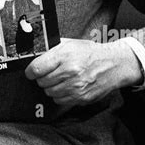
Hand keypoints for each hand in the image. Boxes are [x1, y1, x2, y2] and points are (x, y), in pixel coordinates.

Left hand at [25, 37, 142, 106]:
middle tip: (50, 74)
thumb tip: (34, 54)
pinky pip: (60, 100)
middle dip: (42, 78)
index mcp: (64, 56)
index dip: (30, 71)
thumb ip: (51, 49)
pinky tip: (67, 86)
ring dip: (51, 87)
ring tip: (60, 79)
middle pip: (42, 82)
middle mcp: (70, 72)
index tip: (31, 72)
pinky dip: (61, 95)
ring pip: (50, 93)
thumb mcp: (69, 43)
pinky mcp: (81, 97)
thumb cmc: (90, 53)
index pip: (36, 69)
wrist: (113, 64)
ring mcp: (76, 87)